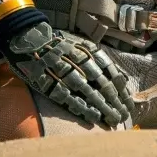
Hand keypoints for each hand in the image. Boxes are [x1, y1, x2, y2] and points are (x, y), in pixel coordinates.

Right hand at [2, 21, 134, 127]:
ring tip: (113, 120)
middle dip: (115, 102)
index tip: (129, 103)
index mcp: (88, 50)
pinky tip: (94, 118)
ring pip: (89, 93)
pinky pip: (70, 98)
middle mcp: (78, 60)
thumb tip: (122, 78)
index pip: (112, 73)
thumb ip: (100, 60)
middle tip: (123, 115)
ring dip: (103, 108)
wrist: (27, 37)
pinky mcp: (50, 83)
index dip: (122, 90)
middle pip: (103, 85)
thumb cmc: (58, 44)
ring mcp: (64, 72)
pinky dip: (83, 109)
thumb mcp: (81, 44)